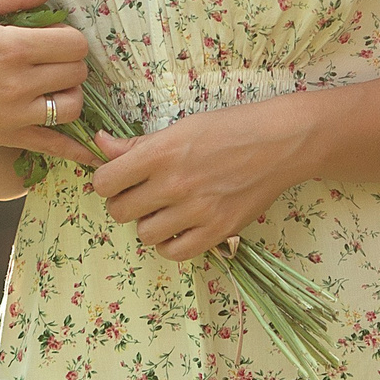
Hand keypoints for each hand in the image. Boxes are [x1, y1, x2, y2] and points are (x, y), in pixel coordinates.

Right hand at [0, 0, 97, 164]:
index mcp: (14, 46)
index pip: (74, 43)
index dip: (70, 36)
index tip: (53, 36)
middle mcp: (20, 82)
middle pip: (77, 72)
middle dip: (72, 62)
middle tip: (53, 58)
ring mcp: (17, 113)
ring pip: (73, 107)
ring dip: (71, 94)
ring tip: (55, 85)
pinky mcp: (10, 136)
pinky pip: (54, 146)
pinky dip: (75, 150)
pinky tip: (90, 152)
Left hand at [89, 95, 313, 260]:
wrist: (279, 143)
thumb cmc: (228, 129)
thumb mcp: (180, 127)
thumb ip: (137, 144)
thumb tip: (100, 144)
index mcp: (160, 153)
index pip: (104, 182)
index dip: (107, 182)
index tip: (118, 180)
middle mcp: (174, 184)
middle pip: (120, 211)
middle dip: (126, 203)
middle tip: (143, 194)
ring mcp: (196, 211)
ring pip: (144, 234)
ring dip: (149, 224)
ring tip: (165, 210)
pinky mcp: (217, 231)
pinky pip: (174, 253)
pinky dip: (170, 244)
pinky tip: (179, 228)